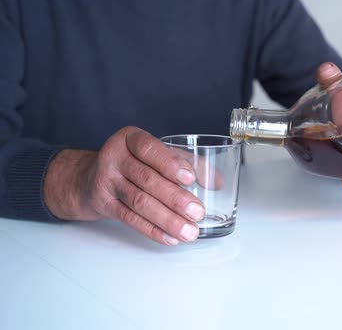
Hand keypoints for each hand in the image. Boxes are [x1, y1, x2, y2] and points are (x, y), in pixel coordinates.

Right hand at [43, 126, 205, 244]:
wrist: (89, 177)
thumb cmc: (135, 163)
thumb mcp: (158, 155)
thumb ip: (190, 163)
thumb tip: (217, 182)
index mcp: (131, 139)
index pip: (149, 149)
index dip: (169, 164)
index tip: (189, 178)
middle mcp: (114, 157)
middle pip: (147, 180)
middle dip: (175, 198)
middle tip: (198, 212)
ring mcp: (106, 181)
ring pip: (139, 202)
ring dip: (167, 219)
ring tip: (190, 231)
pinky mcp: (103, 204)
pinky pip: (130, 219)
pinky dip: (153, 230)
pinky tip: (170, 237)